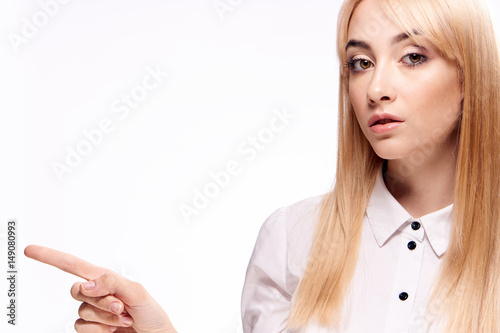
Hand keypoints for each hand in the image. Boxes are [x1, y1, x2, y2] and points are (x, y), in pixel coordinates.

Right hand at [25, 245, 176, 332]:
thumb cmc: (151, 312)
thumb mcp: (136, 292)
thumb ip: (111, 283)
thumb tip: (86, 283)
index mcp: (106, 279)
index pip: (73, 265)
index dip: (51, 257)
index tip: (30, 250)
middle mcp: (96, 294)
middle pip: (76, 291)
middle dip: (100, 300)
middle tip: (121, 307)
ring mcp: (93, 312)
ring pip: (82, 312)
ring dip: (105, 318)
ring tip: (124, 318)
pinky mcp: (92, 329)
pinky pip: (82, 328)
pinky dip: (100, 330)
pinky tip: (115, 330)